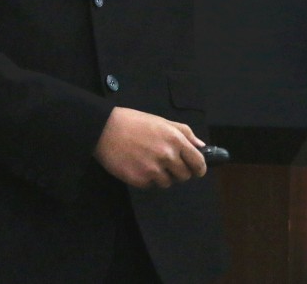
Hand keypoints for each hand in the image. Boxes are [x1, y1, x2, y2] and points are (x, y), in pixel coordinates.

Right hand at [93, 107, 207, 188]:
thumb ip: (185, 133)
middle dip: (178, 171)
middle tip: (166, 162)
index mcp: (175, 139)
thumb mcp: (162, 121)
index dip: (199, 168)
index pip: (198, 162)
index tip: (196, 169)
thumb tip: (201, 146)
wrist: (105, 129)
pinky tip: (138, 165)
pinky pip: (151, 185)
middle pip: (184, 176)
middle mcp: (167, 156)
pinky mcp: (140, 180)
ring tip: (148, 162)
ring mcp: (153, 169)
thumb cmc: (134, 122)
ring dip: (162, 176)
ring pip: (168, 182)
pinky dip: (147, 179)